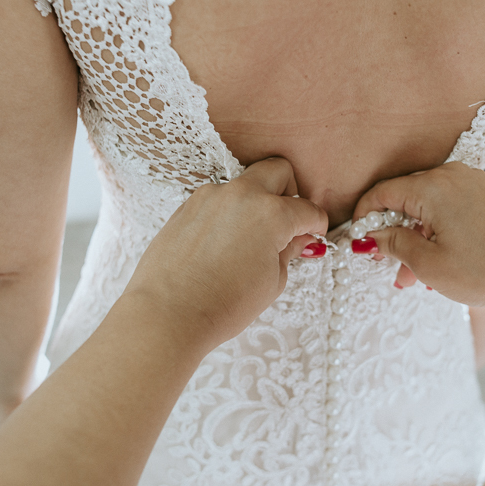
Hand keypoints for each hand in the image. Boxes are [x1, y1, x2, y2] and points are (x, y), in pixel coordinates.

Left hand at [124, 157, 328, 353]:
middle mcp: (241, 195)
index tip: (314, 234)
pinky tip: (225, 244)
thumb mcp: (272, 282)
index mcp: (271, 213)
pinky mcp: (187, 206)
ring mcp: (211, 197)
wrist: (167, 314)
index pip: (307, 209)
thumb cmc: (220, 305)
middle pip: (279, 171)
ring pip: (245, 183)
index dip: (317, 225)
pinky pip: (218, 198)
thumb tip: (298, 238)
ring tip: (252, 239)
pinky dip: (230, 212)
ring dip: (257, 201)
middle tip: (288, 223)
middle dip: (290, 192)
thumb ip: (289, 251)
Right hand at [352, 162, 484, 308]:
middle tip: (387, 266)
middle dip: (391, 232)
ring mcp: (470, 180)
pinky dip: (435, 228)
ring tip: (414, 276)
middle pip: (403, 197)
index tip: (358, 242)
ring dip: (414, 236)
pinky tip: (436, 259)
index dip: (364, 218)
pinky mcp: (483, 191)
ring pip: (425, 204)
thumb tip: (369, 236)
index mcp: (433, 187)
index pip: (382, 193)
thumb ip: (392, 244)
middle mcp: (451, 174)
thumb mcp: (429, 264)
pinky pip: (446, 204)